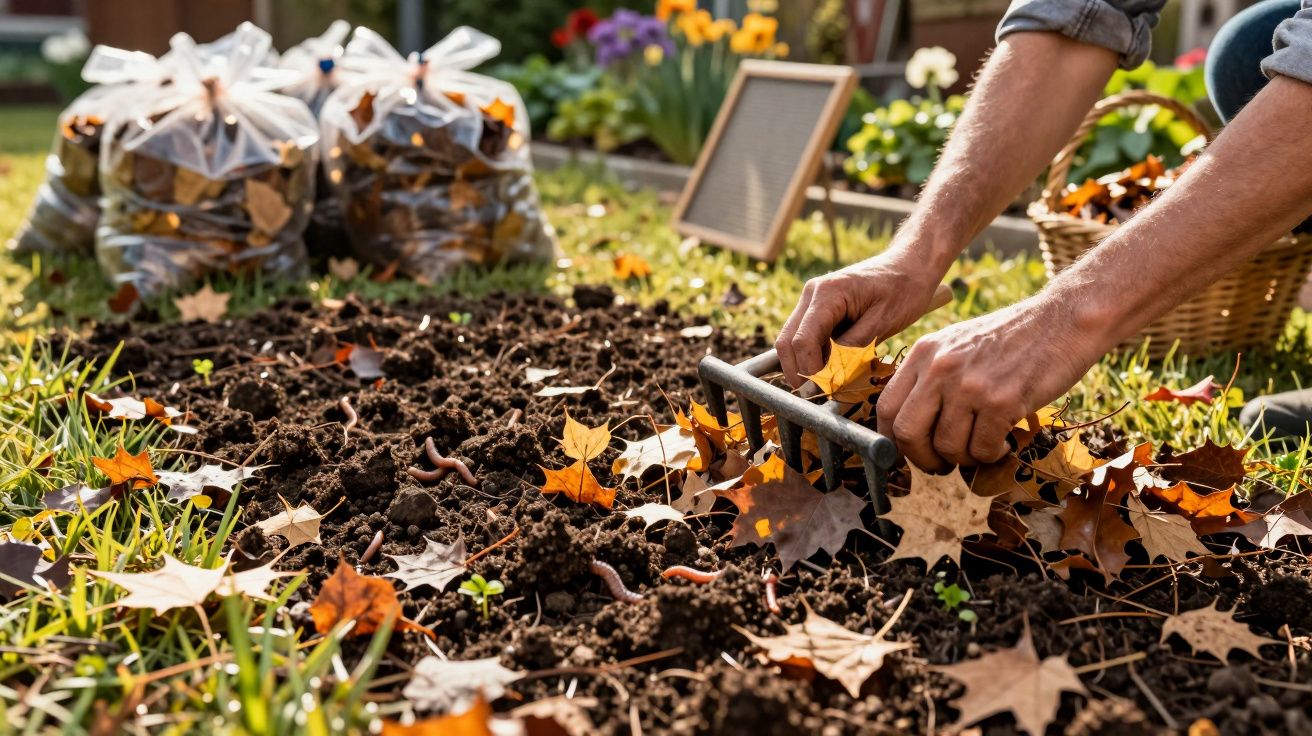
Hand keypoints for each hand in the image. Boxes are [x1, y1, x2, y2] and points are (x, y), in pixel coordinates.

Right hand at [776, 251, 942, 386]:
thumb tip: (832, 378)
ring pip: (791, 341)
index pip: (803, 340)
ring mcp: (811, 300)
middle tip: (817, 397)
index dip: (809, 371)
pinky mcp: (817, 309)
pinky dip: (811, 357)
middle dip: (798, 373)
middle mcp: (811, 294)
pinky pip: (804, 337)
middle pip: (787, 342)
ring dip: (803, 366)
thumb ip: (854, 349)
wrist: (911, 264)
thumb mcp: (883, 322)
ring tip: (823, 388)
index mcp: (827, 293)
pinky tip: (829, 371)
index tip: (823, 393)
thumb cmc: (903, 289)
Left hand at [875, 295, 1104, 470]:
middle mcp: (940, 368)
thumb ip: (930, 378)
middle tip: (942, 464)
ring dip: (965, 458)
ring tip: (982, 445)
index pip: (886, 408)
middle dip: (922, 460)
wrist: (1063, 320)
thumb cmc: (1011, 339)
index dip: (893, 440)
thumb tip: (909, 430)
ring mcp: (970, 385)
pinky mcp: (1002, 402)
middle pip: (908, 434)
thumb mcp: (956, 345)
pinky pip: (982, 450)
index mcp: (924, 353)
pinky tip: (1003, 441)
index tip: (910, 452)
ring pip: (948, 448)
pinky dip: (991, 455)